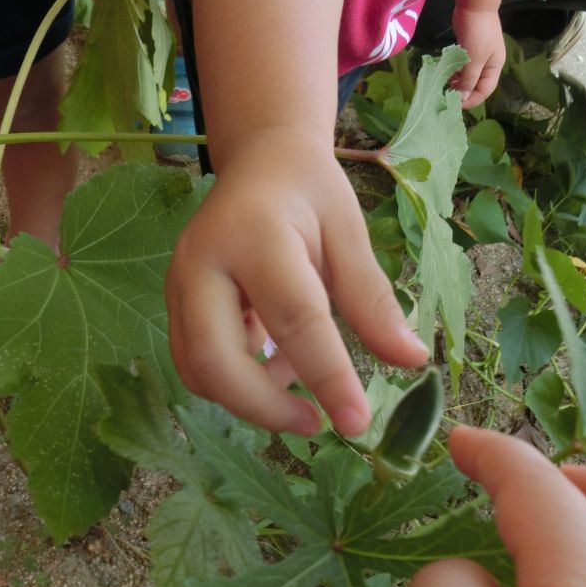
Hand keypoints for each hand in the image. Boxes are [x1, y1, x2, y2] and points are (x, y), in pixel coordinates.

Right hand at [165, 128, 428, 435]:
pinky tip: (277, 368)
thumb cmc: (309, 193)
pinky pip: (197, 364)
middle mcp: (201, 263)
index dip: (327, 376)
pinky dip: (237, 383)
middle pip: (215, 360)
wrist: (259, 162)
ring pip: (198, 371)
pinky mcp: (174, 306)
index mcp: (255, 235)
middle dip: (266, 408)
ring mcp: (178, 286)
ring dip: (250, 400)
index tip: (358, 422)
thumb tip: (411, 361)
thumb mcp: (350, 234)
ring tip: (302, 394)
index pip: (294, 318)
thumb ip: (373, 299)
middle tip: (317, 424)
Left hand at [451, 8, 505, 107]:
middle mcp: (488, 65)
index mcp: (495, 68)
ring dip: (458, 82)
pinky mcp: (468, 50)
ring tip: (446, 85)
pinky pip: (462, 67)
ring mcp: (478, 57)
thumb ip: (469, 80)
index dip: (472, 100)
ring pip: (468, 76)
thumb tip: (464, 98)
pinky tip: (447, 74)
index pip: (485, 91)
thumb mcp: (474, 59)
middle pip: (477, 85)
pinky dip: (455, 72)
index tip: (457, 105)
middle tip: (448, 96)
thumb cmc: (477, 34)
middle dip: (464, 92)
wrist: (474, 6)